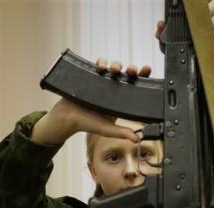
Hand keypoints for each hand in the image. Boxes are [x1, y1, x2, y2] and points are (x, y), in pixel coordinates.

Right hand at [33, 59, 152, 144]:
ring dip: (116, 64)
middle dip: (131, 69)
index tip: (146, 69)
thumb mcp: (107, 129)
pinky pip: (99, 64)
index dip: (143, 77)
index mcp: (121, 101)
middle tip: (131, 70)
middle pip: (127, 74)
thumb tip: (136, 139)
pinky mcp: (92, 75)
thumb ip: (121, 133)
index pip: (136, 87)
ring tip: (114, 69)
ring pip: (114, 67)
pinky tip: (101, 66)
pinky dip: (101, 62)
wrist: (67, 117)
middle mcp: (114, 89)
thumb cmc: (87, 124)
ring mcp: (103, 81)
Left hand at [155, 0, 213, 71]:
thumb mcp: (175, 45)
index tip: (189, 7)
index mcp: (204, 20)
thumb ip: (165, 35)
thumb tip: (159, 24)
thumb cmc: (192, 58)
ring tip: (200, 33)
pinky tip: (207, 41)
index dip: (198, 5)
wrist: (205, 75)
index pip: (204, 5)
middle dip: (205, 10)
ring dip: (208, 24)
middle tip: (196, 20)